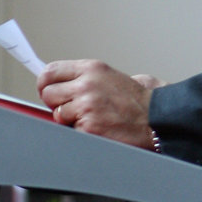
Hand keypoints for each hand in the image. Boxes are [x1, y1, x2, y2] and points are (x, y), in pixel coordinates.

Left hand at [37, 59, 161, 149]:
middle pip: (48, 93)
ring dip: (70, 119)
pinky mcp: (88, 127)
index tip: (48, 89)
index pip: (50, 71)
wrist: (155, 118)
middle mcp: (86, 84)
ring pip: (57, 114)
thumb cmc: (137, 100)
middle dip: (56, 103)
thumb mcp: (110, 76)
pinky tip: (97, 128)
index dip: (46, 83)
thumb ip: (84, 77)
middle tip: (72, 107)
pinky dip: (81, 132)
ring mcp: (86, 106)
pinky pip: (70, 131)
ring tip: (91, 118)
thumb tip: (61, 84)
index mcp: (91, 69)